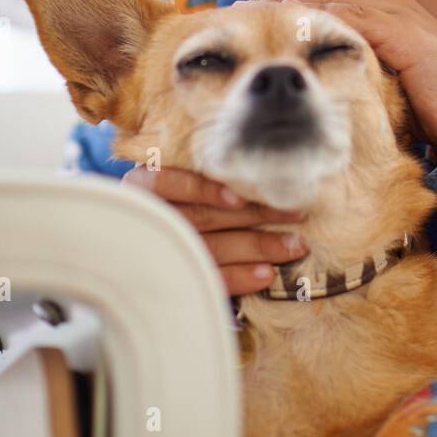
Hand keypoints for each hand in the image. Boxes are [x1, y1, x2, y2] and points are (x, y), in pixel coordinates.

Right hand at [121, 163, 308, 297]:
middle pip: (203, 217)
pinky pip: (210, 279)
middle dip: (254, 213)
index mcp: (141, 186)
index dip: (204, 191)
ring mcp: (161, 254)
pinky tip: (267, 273)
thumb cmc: (171, 192)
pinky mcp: (174, 280)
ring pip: (212, 248)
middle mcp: (149, 219)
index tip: (239, 198)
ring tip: (294, 245)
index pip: (168, 184)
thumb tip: (258, 156)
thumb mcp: (174, 171)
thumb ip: (205, 167)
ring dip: (257, 246)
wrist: (139, 241)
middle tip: (297, 212)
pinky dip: (240, 277)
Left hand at [243, 0, 436, 150]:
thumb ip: (351, 66)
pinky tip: (291, 28)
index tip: (249, 16)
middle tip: (237, 14)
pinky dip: (319, 19)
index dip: (283, 0)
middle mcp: (385, 1)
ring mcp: (393, 11)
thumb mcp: (381, 77)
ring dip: (287, 6)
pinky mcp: (400, 29)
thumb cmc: (429, 100)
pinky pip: (352, 18)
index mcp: (380, 8)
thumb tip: (308, 77)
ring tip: (254, 18)